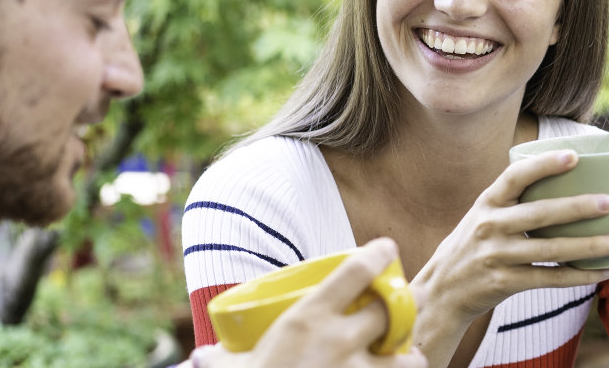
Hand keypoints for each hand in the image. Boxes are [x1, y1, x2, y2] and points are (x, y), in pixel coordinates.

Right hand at [187, 239, 426, 367]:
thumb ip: (222, 358)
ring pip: (408, 356)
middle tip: (406, 302)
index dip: (379, 255)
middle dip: (405, 302)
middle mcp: (338, 342)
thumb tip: (200, 356)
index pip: (358, 270)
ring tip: (404, 354)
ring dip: (408, 354)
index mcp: (307, 319)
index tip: (386, 250)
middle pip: (393, 308)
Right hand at [408, 151, 608, 364]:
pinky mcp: (505, 283)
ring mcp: (496, 256)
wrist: (440, 292)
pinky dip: (581, 276)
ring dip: (590, 246)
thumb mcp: (482, 215)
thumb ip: (514, 199)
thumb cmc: (473, 246)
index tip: (574, 155)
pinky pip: (551, 279)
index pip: (514, 176)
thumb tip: (567, 176)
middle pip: (540, 214)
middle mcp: (490, 226)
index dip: (544, 164)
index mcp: (487, 202)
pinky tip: (607, 272)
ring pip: (551, 251)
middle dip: (579, 207)